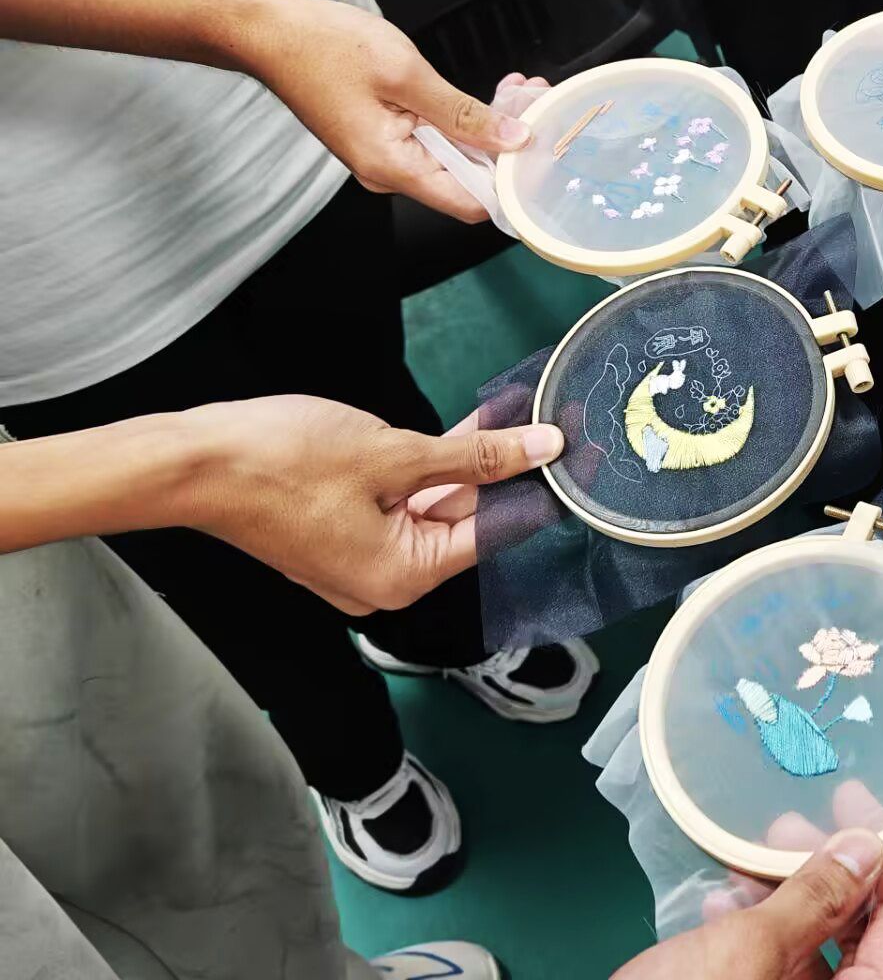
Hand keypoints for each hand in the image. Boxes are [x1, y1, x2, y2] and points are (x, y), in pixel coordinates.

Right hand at [179, 397, 563, 613]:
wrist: (193, 460)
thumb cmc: (283, 461)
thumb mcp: (394, 453)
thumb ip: (473, 456)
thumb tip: (540, 451)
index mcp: (402, 576)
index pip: (491, 534)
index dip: (533, 489)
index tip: (574, 455)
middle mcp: (384, 580)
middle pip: (462, 522)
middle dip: (501, 470)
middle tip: (547, 424)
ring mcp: (358, 558)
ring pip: (433, 506)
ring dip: (467, 464)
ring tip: (515, 417)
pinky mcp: (339, 531)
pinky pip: (400, 501)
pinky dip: (428, 469)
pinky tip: (466, 429)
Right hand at [241, 0, 532, 221]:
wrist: (270, 32)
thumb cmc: (324, 46)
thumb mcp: (406, 74)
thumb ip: (463, 113)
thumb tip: (513, 139)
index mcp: (392, 167)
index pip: (471, 205)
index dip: (510, 182)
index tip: (538, 149)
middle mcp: (389, 173)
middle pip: (468, 180)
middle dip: (507, 145)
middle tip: (535, 102)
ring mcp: (386, 157)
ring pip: (457, 157)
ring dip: (490, 127)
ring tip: (519, 91)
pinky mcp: (385, 138)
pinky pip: (437, 140)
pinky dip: (466, 119)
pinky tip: (491, 95)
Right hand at [611, 829, 882, 979]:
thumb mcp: (751, 950)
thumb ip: (816, 900)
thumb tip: (868, 850)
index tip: (869, 813)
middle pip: (860, 936)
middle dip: (829, 873)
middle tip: (798, 825)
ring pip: (811, 949)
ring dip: (785, 895)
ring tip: (752, 858)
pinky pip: (772, 969)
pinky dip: (754, 929)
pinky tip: (722, 904)